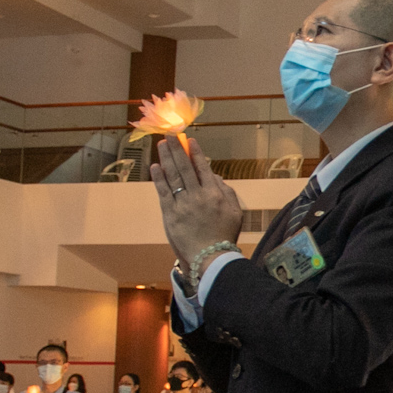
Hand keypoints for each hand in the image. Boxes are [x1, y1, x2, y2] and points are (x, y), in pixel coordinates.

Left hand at [151, 137, 244, 275]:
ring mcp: (183, 204)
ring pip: (173, 176)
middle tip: (169, 134)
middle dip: (177, 149)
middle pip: (185, 167)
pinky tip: (156, 167)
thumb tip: (216, 177)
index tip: (189, 140)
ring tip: (161, 145)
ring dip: (166, 158)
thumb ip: (227, 192)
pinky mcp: (170, 214)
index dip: (195, 152)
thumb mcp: (236, 213)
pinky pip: (163, 192)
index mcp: (215, 194)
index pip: (203, 167)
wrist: (210, 257)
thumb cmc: (224, 236)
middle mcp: (198, 195)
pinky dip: (159, 178)